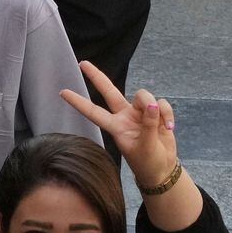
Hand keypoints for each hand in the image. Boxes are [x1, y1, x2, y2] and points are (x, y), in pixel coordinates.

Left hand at [61, 61, 178, 190]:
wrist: (162, 169)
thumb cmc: (148, 162)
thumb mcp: (146, 147)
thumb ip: (148, 125)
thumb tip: (152, 105)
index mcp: (116, 127)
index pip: (94, 112)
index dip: (79, 103)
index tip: (63, 93)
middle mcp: (125, 117)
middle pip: (110, 92)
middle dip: (97, 77)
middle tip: (83, 63)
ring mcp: (140, 113)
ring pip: (145, 97)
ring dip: (155, 108)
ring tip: (162, 127)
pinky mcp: (156, 112)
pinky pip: (161, 104)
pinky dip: (168, 114)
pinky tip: (169, 128)